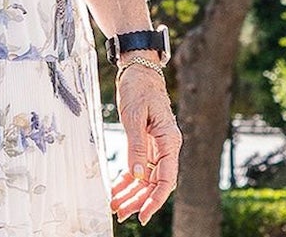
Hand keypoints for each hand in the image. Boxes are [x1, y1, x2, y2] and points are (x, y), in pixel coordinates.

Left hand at [109, 59, 179, 224]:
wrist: (139, 70)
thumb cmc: (139, 89)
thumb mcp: (135, 116)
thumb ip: (136, 146)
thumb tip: (137, 176)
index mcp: (170, 141)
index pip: (166, 179)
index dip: (155, 199)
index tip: (143, 214)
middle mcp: (167, 147)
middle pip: (155, 183)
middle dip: (139, 200)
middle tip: (121, 213)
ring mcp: (157, 147)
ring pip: (147, 178)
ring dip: (132, 193)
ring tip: (116, 206)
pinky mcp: (146, 144)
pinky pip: (139, 167)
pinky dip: (128, 179)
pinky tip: (116, 190)